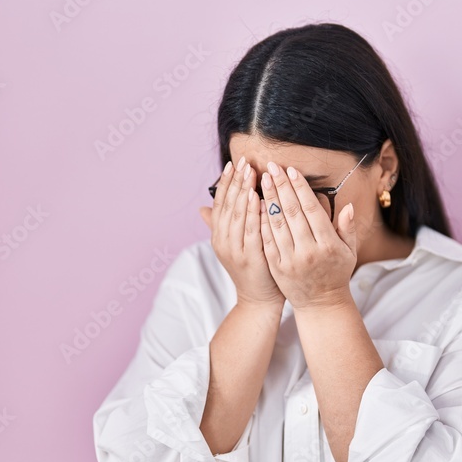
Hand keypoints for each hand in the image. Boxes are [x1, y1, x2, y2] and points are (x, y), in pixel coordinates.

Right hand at [199, 158, 285, 308]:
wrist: (258, 300)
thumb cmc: (253, 270)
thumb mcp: (235, 245)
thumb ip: (222, 225)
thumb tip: (203, 208)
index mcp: (219, 237)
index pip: (220, 204)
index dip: (226, 183)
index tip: (234, 164)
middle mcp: (223, 242)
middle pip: (228, 205)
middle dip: (236, 182)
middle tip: (244, 161)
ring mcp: (235, 251)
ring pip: (237, 215)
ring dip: (244, 191)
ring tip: (251, 172)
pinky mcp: (250, 257)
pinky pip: (251, 230)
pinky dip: (254, 212)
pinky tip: (258, 196)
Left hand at [259, 161, 356, 310]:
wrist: (321, 304)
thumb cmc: (336, 273)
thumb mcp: (349, 251)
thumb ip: (347, 228)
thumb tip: (347, 205)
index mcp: (328, 244)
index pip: (311, 210)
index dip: (300, 188)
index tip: (291, 171)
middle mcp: (309, 251)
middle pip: (292, 213)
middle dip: (281, 187)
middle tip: (271, 167)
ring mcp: (291, 260)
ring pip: (277, 225)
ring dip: (268, 200)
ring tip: (262, 181)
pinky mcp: (277, 267)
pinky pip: (267, 241)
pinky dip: (261, 222)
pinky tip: (256, 206)